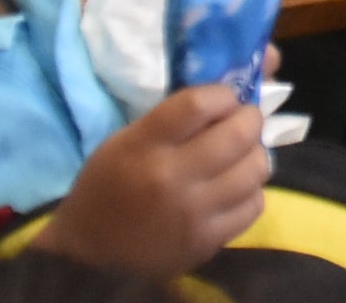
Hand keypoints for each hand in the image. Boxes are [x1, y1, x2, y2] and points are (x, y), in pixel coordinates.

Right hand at [36, 85, 268, 275]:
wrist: (90, 255)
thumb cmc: (108, 186)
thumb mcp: (128, 139)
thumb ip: (178, 114)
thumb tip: (236, 90)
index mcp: (144, 146)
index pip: (199, 104)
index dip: (222, 94)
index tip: (224, 98)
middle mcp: (171, 179)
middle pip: (238, 134)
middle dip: (249, 119)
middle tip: (243, 121)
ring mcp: (193, 214)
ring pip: (255, 169)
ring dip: (254, 154)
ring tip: (240, 155)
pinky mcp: (207, 243)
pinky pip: (254, 205)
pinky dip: (250, 191)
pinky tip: (234, 188)